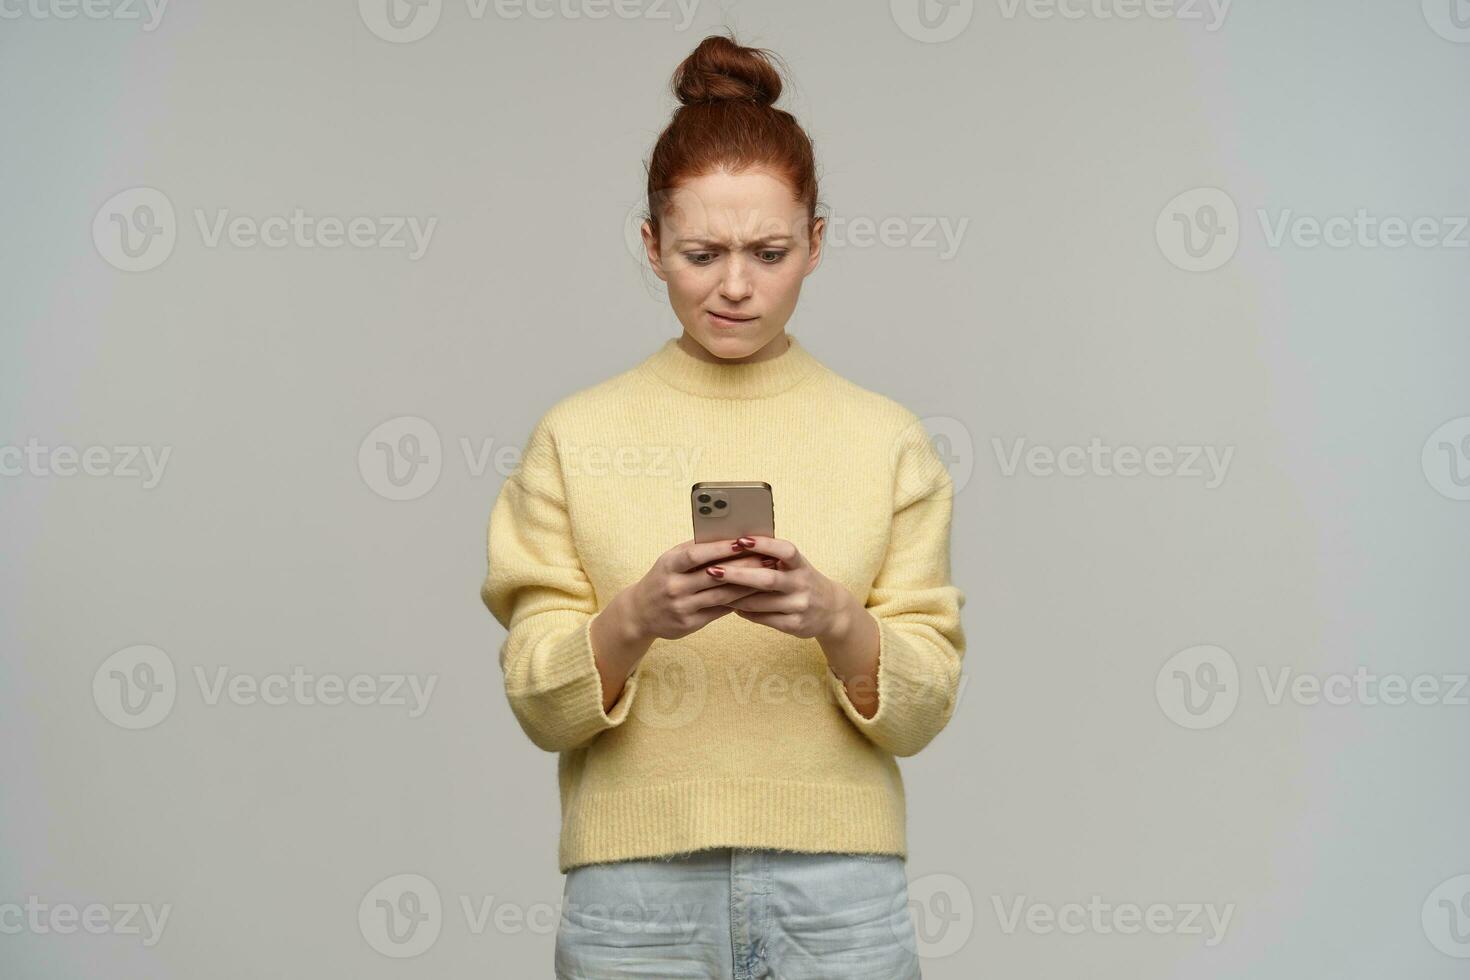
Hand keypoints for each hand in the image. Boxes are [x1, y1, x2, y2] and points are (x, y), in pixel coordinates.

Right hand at [623, 537, 778, 641]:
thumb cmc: (662, 578)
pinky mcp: (689, 623)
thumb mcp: (670, 560)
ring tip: (767, 575)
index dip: (720, 548)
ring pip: (721, 595)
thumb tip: (728, 534)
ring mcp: (682, 607)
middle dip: (743, 566)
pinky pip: (719, 611)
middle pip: (714, 576)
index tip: (743, 541)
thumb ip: (695, 550)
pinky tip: (755, 594)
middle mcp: (674, 587)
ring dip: (747, 585)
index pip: (696, 555)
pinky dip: (738, 602)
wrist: (639, 613)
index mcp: (668, 565)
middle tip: (767, 557)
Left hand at [705, 536, 852, 640]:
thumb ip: (773, 557)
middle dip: (738, 574)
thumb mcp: (795, 565)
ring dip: (734, 597)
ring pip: (760, 602)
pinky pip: (763, 619)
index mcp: (801, 564)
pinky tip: (732, 606)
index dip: (764, 544)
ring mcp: (799, 606)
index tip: (740, 540)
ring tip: (715, 590)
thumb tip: (736, 545)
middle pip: (767, 579)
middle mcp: (802, 584)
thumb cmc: (802, 581)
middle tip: (713, 570)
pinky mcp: (794, 625)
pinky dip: (745, 612)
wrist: (832, 610)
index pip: (785, 550)